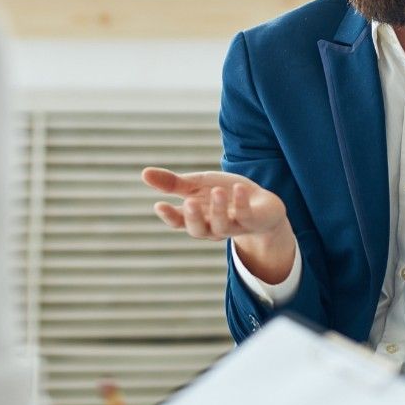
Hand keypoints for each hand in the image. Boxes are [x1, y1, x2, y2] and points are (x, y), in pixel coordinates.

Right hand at [140, 167, 295, 283]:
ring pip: (223, 226)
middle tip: (189, 203)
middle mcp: (212, 226)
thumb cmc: (224, 195)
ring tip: (217, 191)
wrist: (260, 204)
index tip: (159, 205)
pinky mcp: (253, 221)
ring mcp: (233, 226)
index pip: (178, 222)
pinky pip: (246, 216)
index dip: (169, 216)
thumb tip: (143, 173)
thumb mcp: (197, 185)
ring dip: (219, 209)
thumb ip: (173, 183)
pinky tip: (239, 188)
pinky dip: (242, 203)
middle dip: (193, 218)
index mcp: (196, 218)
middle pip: (198, 230)